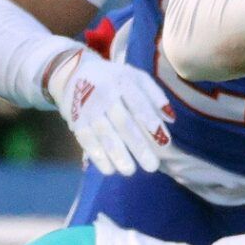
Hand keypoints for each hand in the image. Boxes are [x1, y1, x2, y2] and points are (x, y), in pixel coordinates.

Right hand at [49, 49, 173, 176]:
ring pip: (104, 134)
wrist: (73, 73)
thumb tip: (171, 119)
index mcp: (123, 81)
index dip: (151, 122)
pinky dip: (97, 156)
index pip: (139, 103)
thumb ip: (155, 96)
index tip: (165, 142)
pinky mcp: (76, 121)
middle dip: (137, 146)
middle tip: (152, 166)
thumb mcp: (137, 77)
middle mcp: (104, 95)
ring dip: (117, 154)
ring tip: (130, 171)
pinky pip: (86, 141)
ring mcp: (88, 109)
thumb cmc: (115, 79)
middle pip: (123, 123)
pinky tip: (109, 170)